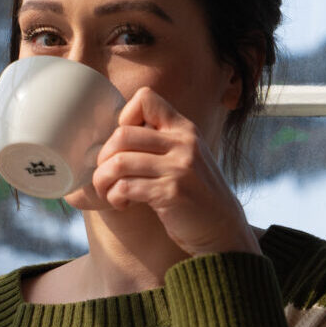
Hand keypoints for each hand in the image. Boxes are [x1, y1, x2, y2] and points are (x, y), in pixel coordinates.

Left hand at [89, 86, 260, 258]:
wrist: (222, 228)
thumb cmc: (193, 193)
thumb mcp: (184, 156)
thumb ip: (159, 142)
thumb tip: (110, 138)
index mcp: (184, 129)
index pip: (145, 98)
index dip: (125, 117)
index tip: (125, 145)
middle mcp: (183, 143)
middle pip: (122, 134)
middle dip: (103, 158)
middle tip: (106, 176)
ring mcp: (179, 167)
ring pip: (119, 162)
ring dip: (103, 180)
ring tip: (109, 192)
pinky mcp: (171, 193)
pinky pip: (125, 187)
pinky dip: (115, 197)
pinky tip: (122, 204)